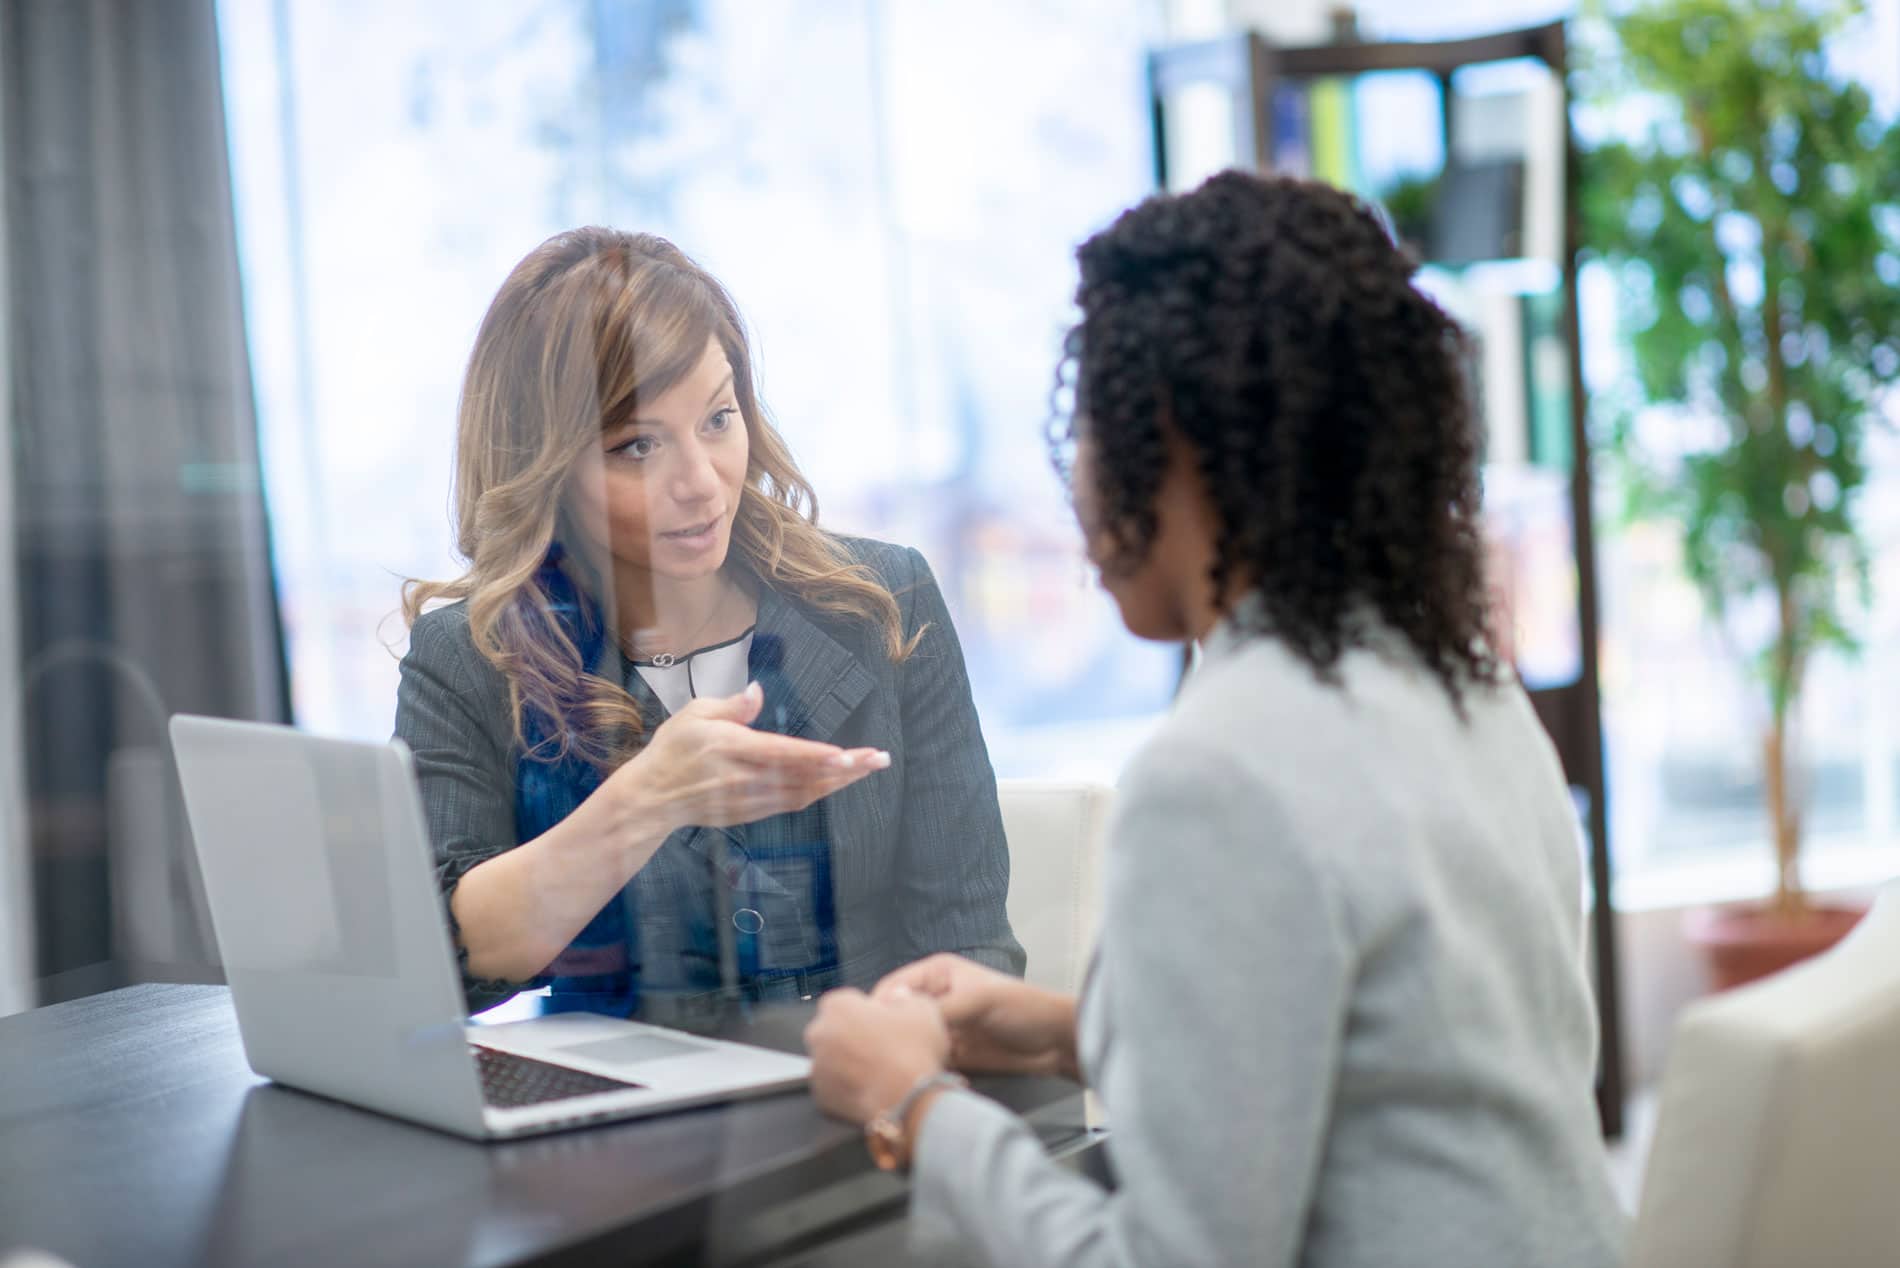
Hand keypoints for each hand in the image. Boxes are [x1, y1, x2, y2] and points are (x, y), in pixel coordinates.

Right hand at [612, 683, 888, 833]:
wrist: (652, 797)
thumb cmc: (673, 749)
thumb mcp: (695, 713)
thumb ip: (732, 705)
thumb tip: (758, 691)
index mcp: (733, 749)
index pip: (784, 754)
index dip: (818, 756)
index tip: (849, 754)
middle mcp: (746, 779)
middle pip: (805, 776)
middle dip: (845, 769)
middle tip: (879, 759)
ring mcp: (750, 800)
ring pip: (804, 793)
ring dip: (837, 782)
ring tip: (866, 768)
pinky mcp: (751, 813)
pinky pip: (792, 803)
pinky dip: (817, 792)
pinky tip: (835, 782)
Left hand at [803, 988, 950, 1125]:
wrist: (909, 1101)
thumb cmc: (913, 1053)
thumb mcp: (923, 1009)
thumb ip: (905, 997)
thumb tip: (898, 997)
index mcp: (838, 1006)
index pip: (846, 1001)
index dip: (866, 1011)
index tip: (882, 1021)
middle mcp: (819, 1034)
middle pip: (833, 1029)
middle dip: (851, 1035)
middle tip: (881, 1047)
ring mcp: (818, 1068)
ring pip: (831, 1060)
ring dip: (848, 1062)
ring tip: (878, 1071)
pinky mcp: (822, 1097)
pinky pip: (833, 1087)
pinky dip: (847, 1088)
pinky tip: (871, 1088)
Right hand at [875, 954, 1077, 1078]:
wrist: (1054, 1043)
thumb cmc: (1023, 1007)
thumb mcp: (980, 1000)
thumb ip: (941, 1007)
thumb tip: (900, 1015)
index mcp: (937, 974)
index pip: (893, 987)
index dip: (879, 1006)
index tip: (867, 1029)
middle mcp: (935, 999)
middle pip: (896, 1016)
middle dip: (886, 1032)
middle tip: (874, 1054)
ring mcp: (942, 1028)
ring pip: (907, 1040)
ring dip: (900, 1052)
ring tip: (888, 1068)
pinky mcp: (950, 1055)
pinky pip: (924, 1059)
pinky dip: (916, 1067)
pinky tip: (909, 1076)